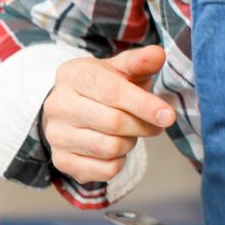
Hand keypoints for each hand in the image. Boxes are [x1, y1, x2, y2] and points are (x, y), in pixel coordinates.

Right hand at [42, 45, 174, 182]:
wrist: (73, 108)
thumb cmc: (104, 85)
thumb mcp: (121, 68)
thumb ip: (140, 62)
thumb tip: (158, 54)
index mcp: (73, 75)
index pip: (112, 92)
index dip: (144, 105)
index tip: (169, 115)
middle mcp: (57, 105)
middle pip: (114, 123)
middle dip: (143, 125)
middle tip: (154, 123)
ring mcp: (56, 135)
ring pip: (110, 148)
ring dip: (131, 142)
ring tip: (129, 131)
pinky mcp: (61, 161)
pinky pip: (105, 170)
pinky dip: (120, 162)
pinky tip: (115, 148)